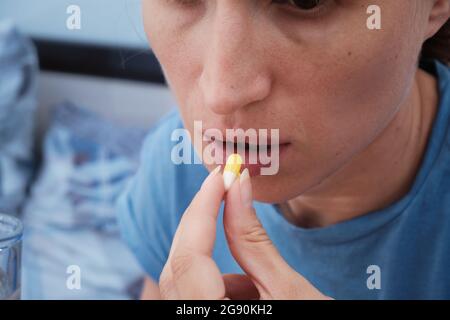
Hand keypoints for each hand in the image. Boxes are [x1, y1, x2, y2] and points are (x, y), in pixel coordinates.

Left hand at [159, 166, 331, 299]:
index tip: (221, 176)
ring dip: (218, 265)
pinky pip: (195, 295)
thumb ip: (255, 240)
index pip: (188, 257)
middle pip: (178, 267)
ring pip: (185, 282)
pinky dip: (220, 284)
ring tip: (263, 283)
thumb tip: (237, 187)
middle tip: (228, 191)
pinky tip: (255, 296)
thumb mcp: (291, 291)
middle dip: (203, 225)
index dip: (201, 209)